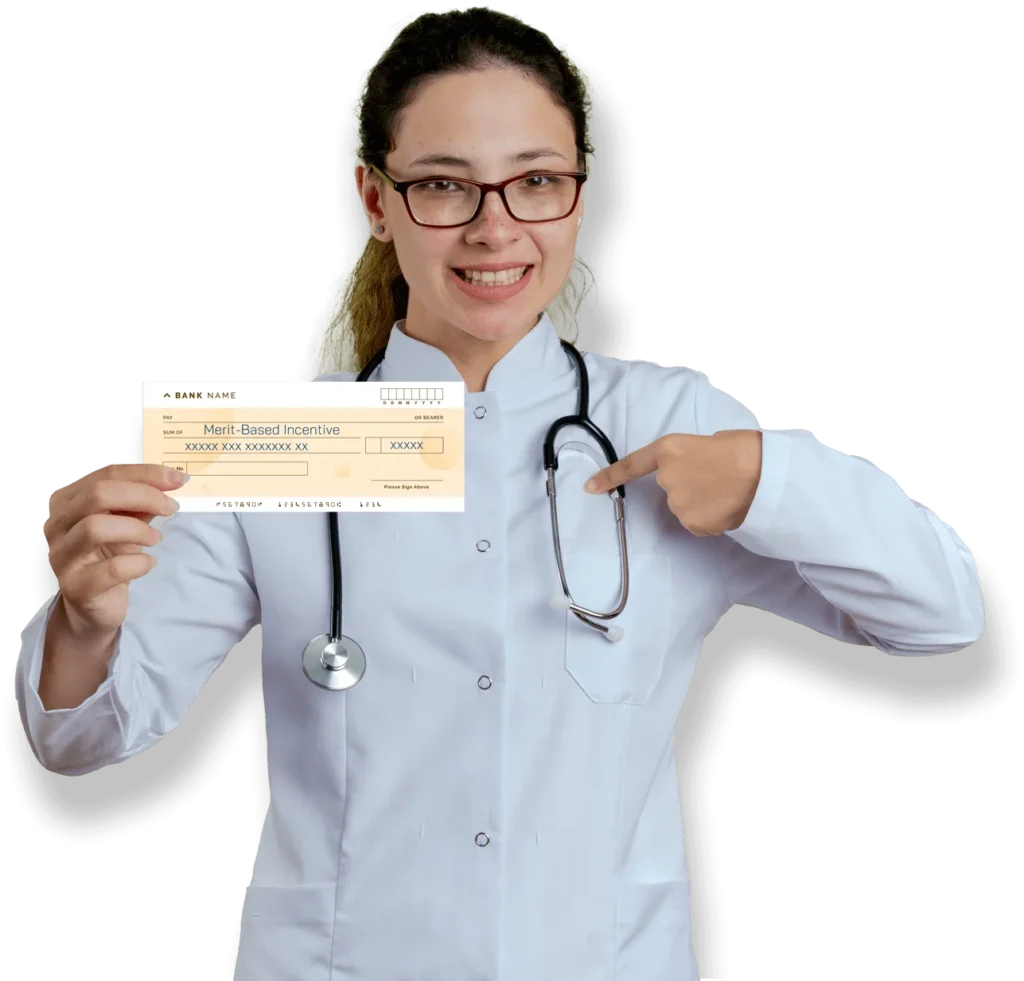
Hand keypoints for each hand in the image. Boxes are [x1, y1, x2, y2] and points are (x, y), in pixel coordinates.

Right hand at [42, 464, 184, 635]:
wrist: (93, 604)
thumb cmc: (108, 556)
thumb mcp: (125, 521)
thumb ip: (141, 501)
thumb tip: (172, 480)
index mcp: (67, 501)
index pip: (105, 475)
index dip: (145, 474)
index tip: (178, 478)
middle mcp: (57, 525)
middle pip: (98, 495)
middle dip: (143, 496)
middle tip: (170, 507)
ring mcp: (62, 557)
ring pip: (96, 528)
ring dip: (137, 530)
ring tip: (155, 538)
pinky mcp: (76, 587)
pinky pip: (111, 569)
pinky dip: (139, 563)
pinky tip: (148, 563)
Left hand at [584, 430, 762, 535]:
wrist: (765, 474)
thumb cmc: (744, 450)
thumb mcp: (710, 441)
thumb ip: (691, 456)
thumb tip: (693, 469)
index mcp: (669, 448)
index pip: (632, 465)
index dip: (609, 476)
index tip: (589, 487)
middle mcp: (667, 477)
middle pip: (670, 487)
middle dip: (689, 485)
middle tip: (717, 477)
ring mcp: (677, 503)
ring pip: (684, 506)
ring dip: (700, 502)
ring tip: (726, 491)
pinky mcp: (692, 523)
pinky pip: (697, 522)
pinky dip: (710, 518)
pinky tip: (727, 506)